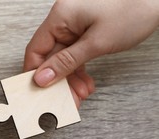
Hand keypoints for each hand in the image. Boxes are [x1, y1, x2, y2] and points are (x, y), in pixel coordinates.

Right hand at [24, 0, 158, 107]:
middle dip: (57, 81)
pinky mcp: (85, 33)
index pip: (36, 49)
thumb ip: (67, 62)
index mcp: (60, 16)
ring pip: (63, 60)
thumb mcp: (97, 42)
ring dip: (70, 80)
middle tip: (63, 100)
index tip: (37, 93)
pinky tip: (84, 84)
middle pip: (50, 57)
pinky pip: (75, 56)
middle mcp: (64, 21)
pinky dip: (79, 71)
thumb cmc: (133, 9)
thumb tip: (42, 77)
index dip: (34, 73)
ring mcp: (74, 27)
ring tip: (78, 95)